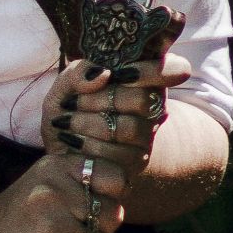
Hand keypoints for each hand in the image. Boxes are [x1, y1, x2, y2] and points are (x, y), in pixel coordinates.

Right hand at [0, 151, 126, 232]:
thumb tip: (123, 200)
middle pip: (113, 214)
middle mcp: (52, 191)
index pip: (115, 177)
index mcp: (55, 167)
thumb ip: (82, 183)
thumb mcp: (45, 184)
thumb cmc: (17, 217)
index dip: (111, 196)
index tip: (92, 204)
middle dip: (101, 230)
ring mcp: (48, 226)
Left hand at [40, 53, 191, 187]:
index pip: (174, 69)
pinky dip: (87, 146)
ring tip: (66, 123)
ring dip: (88, 124)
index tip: (122, 73)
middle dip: (99, 100)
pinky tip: (71, 141)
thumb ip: (79, 73)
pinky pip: (118, 154)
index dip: (154, 70)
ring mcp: (147, 137)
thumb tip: (103, 74)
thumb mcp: (66, 85)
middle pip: (142, 101)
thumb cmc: (69, 109)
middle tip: (71, 102)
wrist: (58, 148)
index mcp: (143, 79)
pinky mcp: (136, 163)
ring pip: (129, 129)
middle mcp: (152, 108)